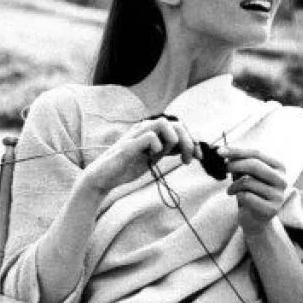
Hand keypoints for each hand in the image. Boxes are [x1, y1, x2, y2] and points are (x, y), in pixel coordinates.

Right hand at [83, 116, 199, 192]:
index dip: (193, 141)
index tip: (199, 157)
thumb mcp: (153, 158)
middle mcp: (145, 128)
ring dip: (176, 141)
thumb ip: (167, 149)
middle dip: (189, 142)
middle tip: (190, 160)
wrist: (104, 178)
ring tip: (176, 157)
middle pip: (177, 124)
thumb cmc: (127, 167)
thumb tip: (188, 148)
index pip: (179, 127)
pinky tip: (154, 156)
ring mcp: (136, 135)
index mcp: (152, 131)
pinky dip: (157, 146)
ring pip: (164, 124)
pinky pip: (150, 136)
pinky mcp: (128, 145)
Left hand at [220, 147, 287, 233]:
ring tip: (231, 190)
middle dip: (235, 164)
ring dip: (233, 185)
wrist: (256, 219)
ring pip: (248, 181)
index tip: (220, 151)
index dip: (237, 151)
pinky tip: (237, 198)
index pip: (257, 154)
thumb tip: (224, 150)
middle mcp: (282, 180)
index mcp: (279, 168)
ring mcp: (278, 196)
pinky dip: (237, 195)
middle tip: (224, 168)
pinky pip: (246, 196)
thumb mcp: (246, 174)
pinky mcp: (271, 209)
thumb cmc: (250, 192)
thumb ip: (240, 162)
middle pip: (254, 165)